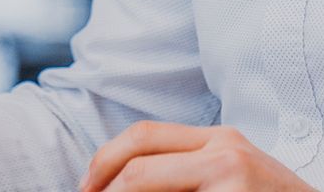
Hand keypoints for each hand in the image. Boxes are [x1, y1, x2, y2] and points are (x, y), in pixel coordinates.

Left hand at [80, 123, 315, 191]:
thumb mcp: (236, 175)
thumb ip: (191, 169)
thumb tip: (123, 182)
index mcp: (220, 139)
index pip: (142, 137)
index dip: (103, 162)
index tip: (87, 188)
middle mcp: (224, 151)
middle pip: (136, 165)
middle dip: (102, 189)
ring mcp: (231, 178)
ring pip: (145, 186)